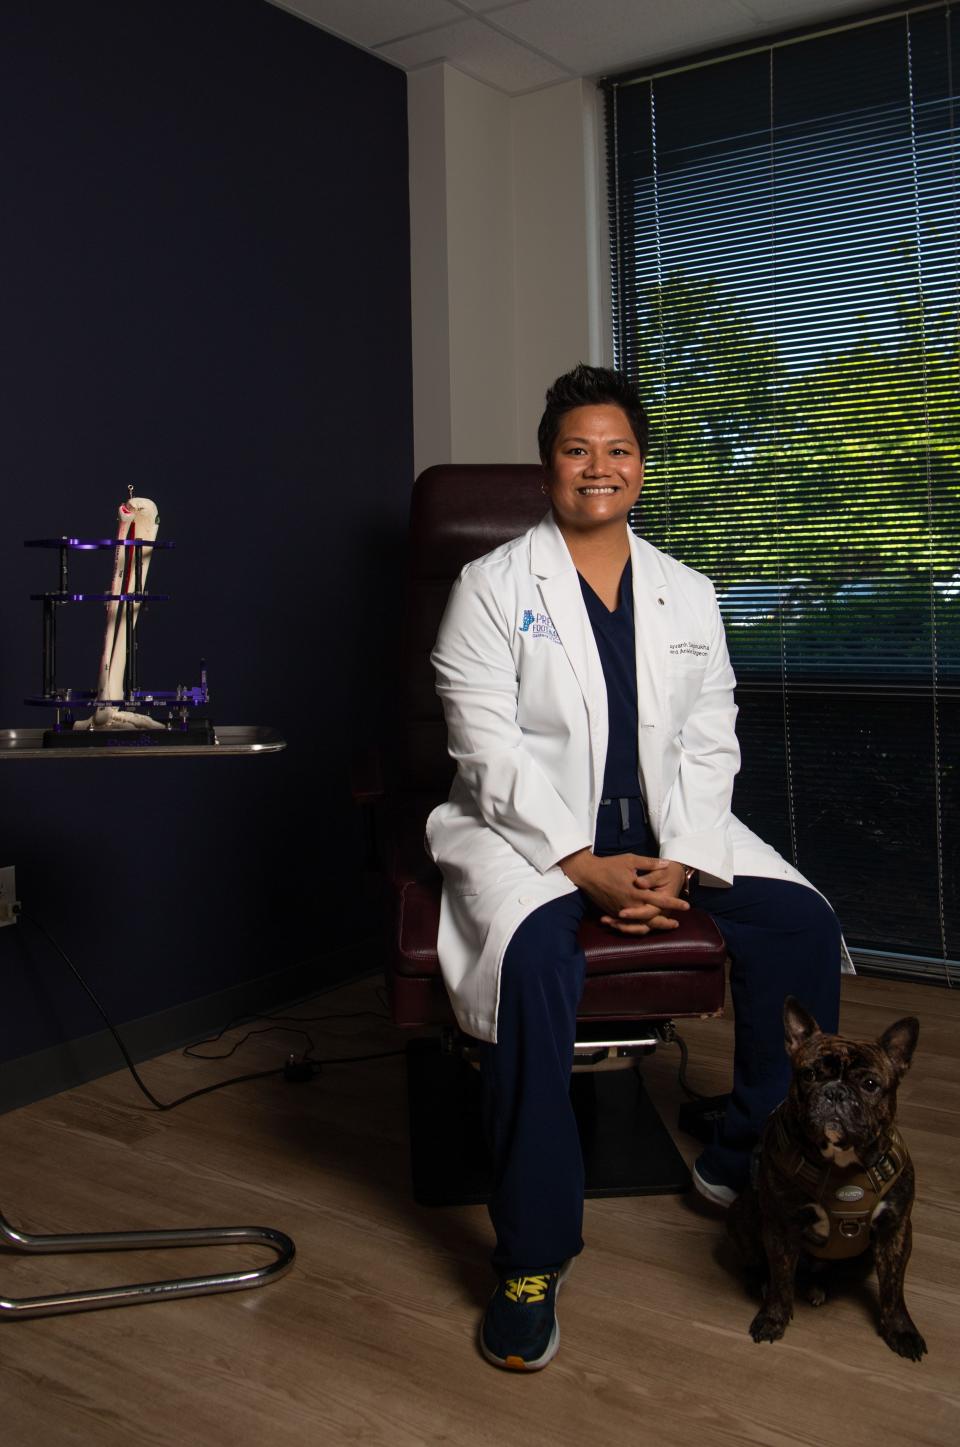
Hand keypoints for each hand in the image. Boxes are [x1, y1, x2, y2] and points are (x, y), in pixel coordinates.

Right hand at [559, 850, 688, 933]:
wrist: (587, 874)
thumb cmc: (609, 865)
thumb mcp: (631, 860)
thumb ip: (650, 863)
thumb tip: (667, 863)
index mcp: (635, 892)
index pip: (659, 900)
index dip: (674, 903)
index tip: (686, 906)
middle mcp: (629, 904)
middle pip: (651, 918)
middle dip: (665, 922)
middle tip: (676, 924)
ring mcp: (620, 911)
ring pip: (640, 924)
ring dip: (653, 926)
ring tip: (663, 927)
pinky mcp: (613, 913)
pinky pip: (628, 924)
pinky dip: (638, 927)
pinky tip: (645, 926)